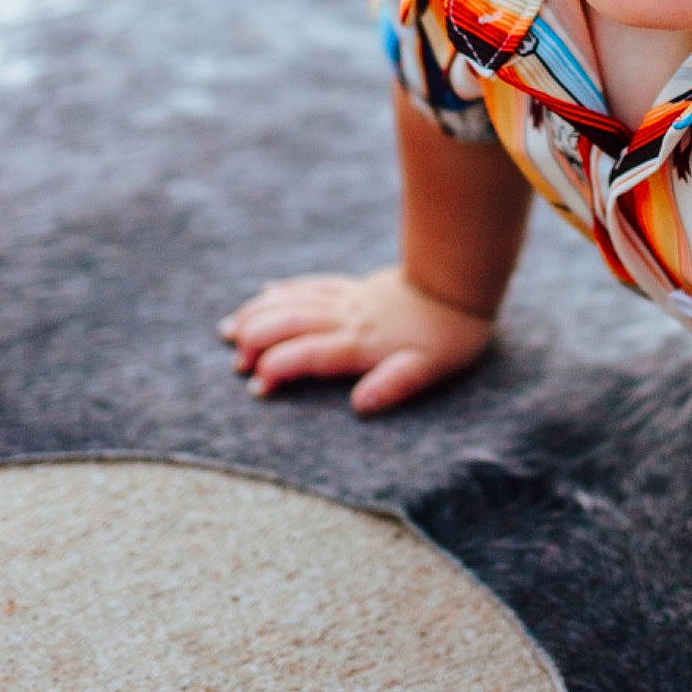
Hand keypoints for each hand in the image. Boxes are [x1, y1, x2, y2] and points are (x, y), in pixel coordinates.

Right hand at [218, 266, 493, 413]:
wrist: (462, 285)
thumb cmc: (448, 337)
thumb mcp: (431, 369)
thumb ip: (395, 384)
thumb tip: (360, 405)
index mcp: (362, 343)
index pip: (310, 354)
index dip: (280, 367)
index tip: (257, 386)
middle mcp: (348, 318)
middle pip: (291, 324)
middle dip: (256, 341)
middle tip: (233, 362)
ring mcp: (349, 300)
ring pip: (294, 301)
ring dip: (259, 314)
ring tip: (229, 329)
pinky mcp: (355, 289)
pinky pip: (312, 286)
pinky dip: (285, 290)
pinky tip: (267, 292)